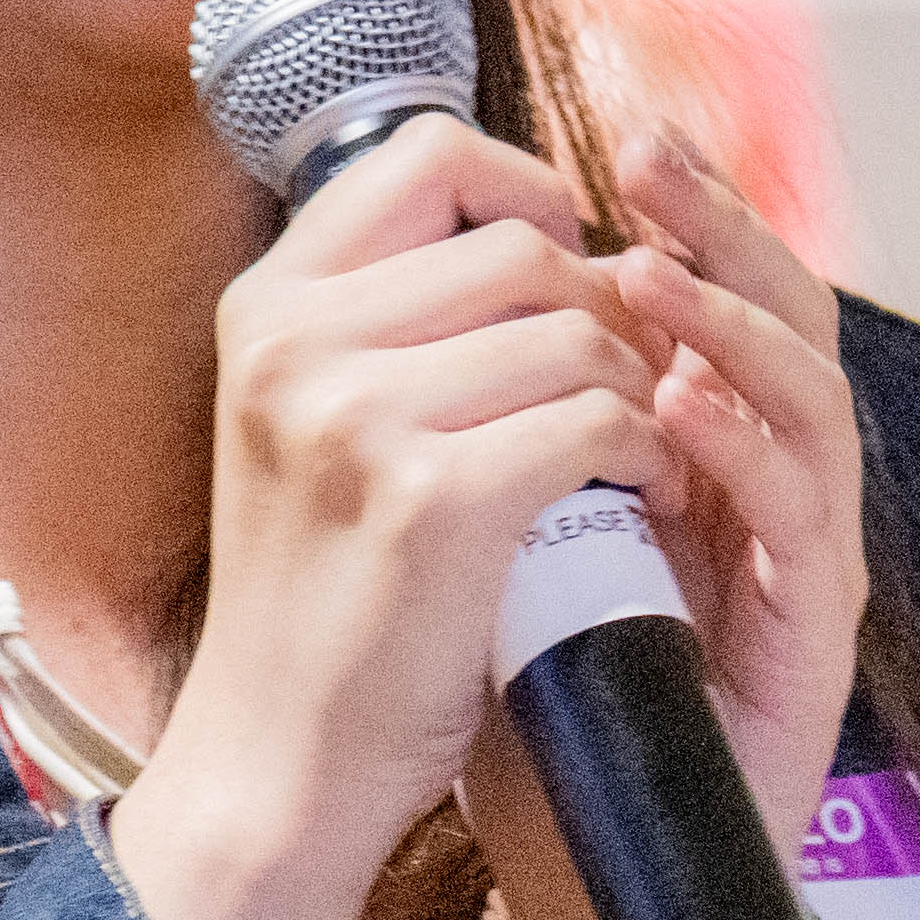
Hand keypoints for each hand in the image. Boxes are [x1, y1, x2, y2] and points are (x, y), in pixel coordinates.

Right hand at [111, 118, 682, 919]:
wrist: (277, 762)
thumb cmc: (323, 598)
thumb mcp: (312, 426)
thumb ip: (388, 324)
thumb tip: (534, 233)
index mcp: (270, 306)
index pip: (429, 157)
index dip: (529, 196)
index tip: (572, 272)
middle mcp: (299, 342)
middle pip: (525, 249)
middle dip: (606, 314)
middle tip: (630, 389)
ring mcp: (360, 415)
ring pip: (579, 334)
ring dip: (640, 391)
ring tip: (640, 456)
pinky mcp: (435, 498)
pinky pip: (601, 419)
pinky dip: (648, 453)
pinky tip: (641, 499)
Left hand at [453, 145, 868, 919]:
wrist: (580, 872)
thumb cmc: (533, 702)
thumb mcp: (489, 530)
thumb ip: (482, 425)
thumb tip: (401, 299)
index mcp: (702, 451)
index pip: (711, 294)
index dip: (677, 208)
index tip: (603, 137)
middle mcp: (769, 487)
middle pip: (786, 313)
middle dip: (722, 222)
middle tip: (652, 152)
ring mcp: (800, 559)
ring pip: (813, 397)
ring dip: (731, 322)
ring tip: (649, 273)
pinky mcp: (811, 637)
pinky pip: (801, 515)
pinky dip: (744, 444)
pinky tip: (679, 403)